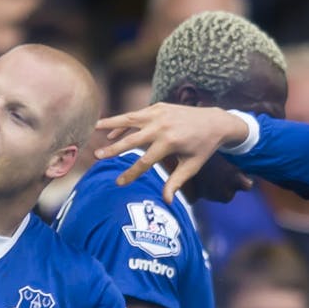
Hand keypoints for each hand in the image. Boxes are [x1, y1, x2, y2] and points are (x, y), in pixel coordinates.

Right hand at [96, 104, 249, 202]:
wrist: (215, 121)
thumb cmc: (203, 148)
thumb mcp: (191, 167)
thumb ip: (176, 182)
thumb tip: (167, 202)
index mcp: (170, 142)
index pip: (145, 162)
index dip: (131, 174)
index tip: (119, 183)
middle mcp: (163, 126)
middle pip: (132, 140)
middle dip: (113, 149)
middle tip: (97, 156)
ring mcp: (159, 113)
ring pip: (130, 119)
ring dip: (111, 124)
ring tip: (93, 127)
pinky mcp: (159, 106)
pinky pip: (137, 114)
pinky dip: (124, 121)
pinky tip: (112, 130)